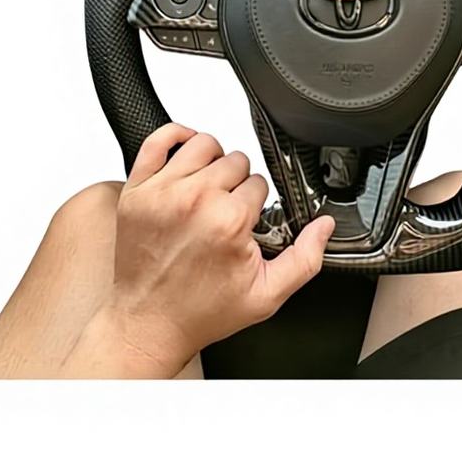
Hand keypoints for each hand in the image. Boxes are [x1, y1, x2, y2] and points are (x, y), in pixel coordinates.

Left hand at [61, 124, 334, 377]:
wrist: (149, 324)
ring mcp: (162, 192)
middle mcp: (195, 200)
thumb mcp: (266, 295)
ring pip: (203, 144)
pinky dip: (174, 138)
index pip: (259, 183)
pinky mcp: (136, 190)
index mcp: (229, 221)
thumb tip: (325, 227)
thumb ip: (305, 259)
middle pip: (235, 161)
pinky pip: (156, 140)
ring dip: (213, 161)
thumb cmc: (201, 310)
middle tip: (230, 209)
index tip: (248, 220)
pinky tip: (185, 155)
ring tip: (211, 186)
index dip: (259, 202)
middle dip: (238, 183)